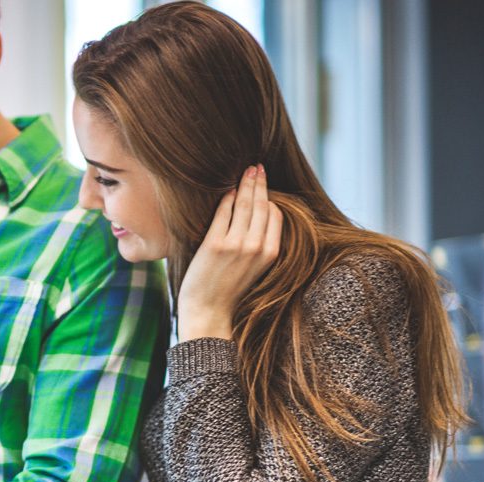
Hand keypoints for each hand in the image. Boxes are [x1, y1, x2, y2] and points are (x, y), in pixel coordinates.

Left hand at [177, 164, 282, 341]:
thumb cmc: (228, 291)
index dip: (270, 197)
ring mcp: (237, 245)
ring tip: (245, 171)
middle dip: (259, 183)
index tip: (264, 184)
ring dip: (245, 184)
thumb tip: (256, 222)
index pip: (275, 216)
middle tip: (256, 167)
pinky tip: (227, 190)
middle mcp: (257, 247)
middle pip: (262, 205)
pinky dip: (226, 198)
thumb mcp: (254, 269)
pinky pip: (223, 212)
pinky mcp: (215, 244)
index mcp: (271, 254)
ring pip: (245, 205)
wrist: (208, 313)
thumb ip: (258, 246)